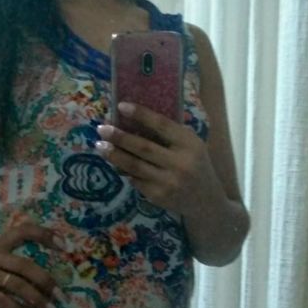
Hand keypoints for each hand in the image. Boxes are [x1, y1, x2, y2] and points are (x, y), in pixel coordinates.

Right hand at [0, 222, 65, 307]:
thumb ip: (8, 261)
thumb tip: (40, 275)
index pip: (24, 231)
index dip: (45, 235)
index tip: (65, 245)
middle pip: (26, 266)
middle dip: (46, 282)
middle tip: (61, 296)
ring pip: (17, 284)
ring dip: (37, 300)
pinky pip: (1, 300)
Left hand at [95, 102, 214, 216]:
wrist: (207, 202)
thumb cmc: (196, 165)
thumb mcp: (192, 146)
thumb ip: (170, 134)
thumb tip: (133, 122)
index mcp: (190, 144)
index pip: (162, 125)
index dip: (141, 115)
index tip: (121, 106)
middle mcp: (180, 163)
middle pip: (143, 147)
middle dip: (120, 137)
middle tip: (102, 128)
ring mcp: (168, 182)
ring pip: (134, 165)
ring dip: (114, 155)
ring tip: (100, 145)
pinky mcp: (159, 196)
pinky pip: (136, 179)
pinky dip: (124, 170)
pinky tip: (115, 163)